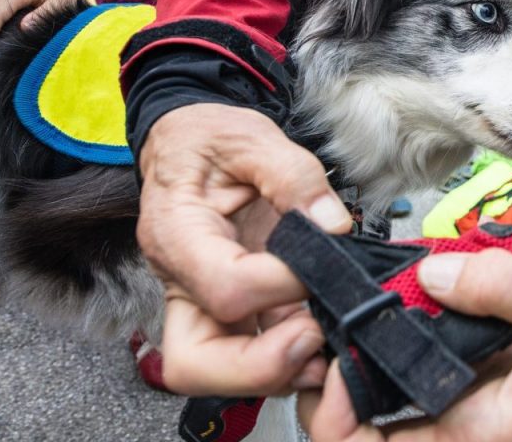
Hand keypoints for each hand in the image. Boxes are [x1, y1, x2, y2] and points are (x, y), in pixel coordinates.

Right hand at [138, 103, 352, 394]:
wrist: (192, 143)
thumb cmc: (212, 140)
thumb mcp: (251, 136)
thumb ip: (294, 175)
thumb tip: (334, 226)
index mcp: (177, 233)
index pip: (226, 287)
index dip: (285, 285)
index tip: (326, 261)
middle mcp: (181, 281)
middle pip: (196, 362)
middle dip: (263, 365)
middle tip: (318, 334)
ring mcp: (203, 305)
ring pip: (224, 374)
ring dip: (284, 369)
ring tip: (333, 336)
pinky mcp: (233, 314)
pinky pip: (257, 355)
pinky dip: (296, 358)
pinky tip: (331, 332)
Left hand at [297, 250, 511, 441]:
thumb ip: (501, 289)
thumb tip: (432, 275)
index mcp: (480, 436)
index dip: (333, 414)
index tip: (333, 354)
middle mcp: (468, 438)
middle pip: (368, 436)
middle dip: (335, 386)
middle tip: (326, 329)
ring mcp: (471, 422)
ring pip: (390, 411)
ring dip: (363, 368)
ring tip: (354, 315)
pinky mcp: (481, 399)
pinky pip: (422, 386)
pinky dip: (401, 352)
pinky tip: (402, 311)